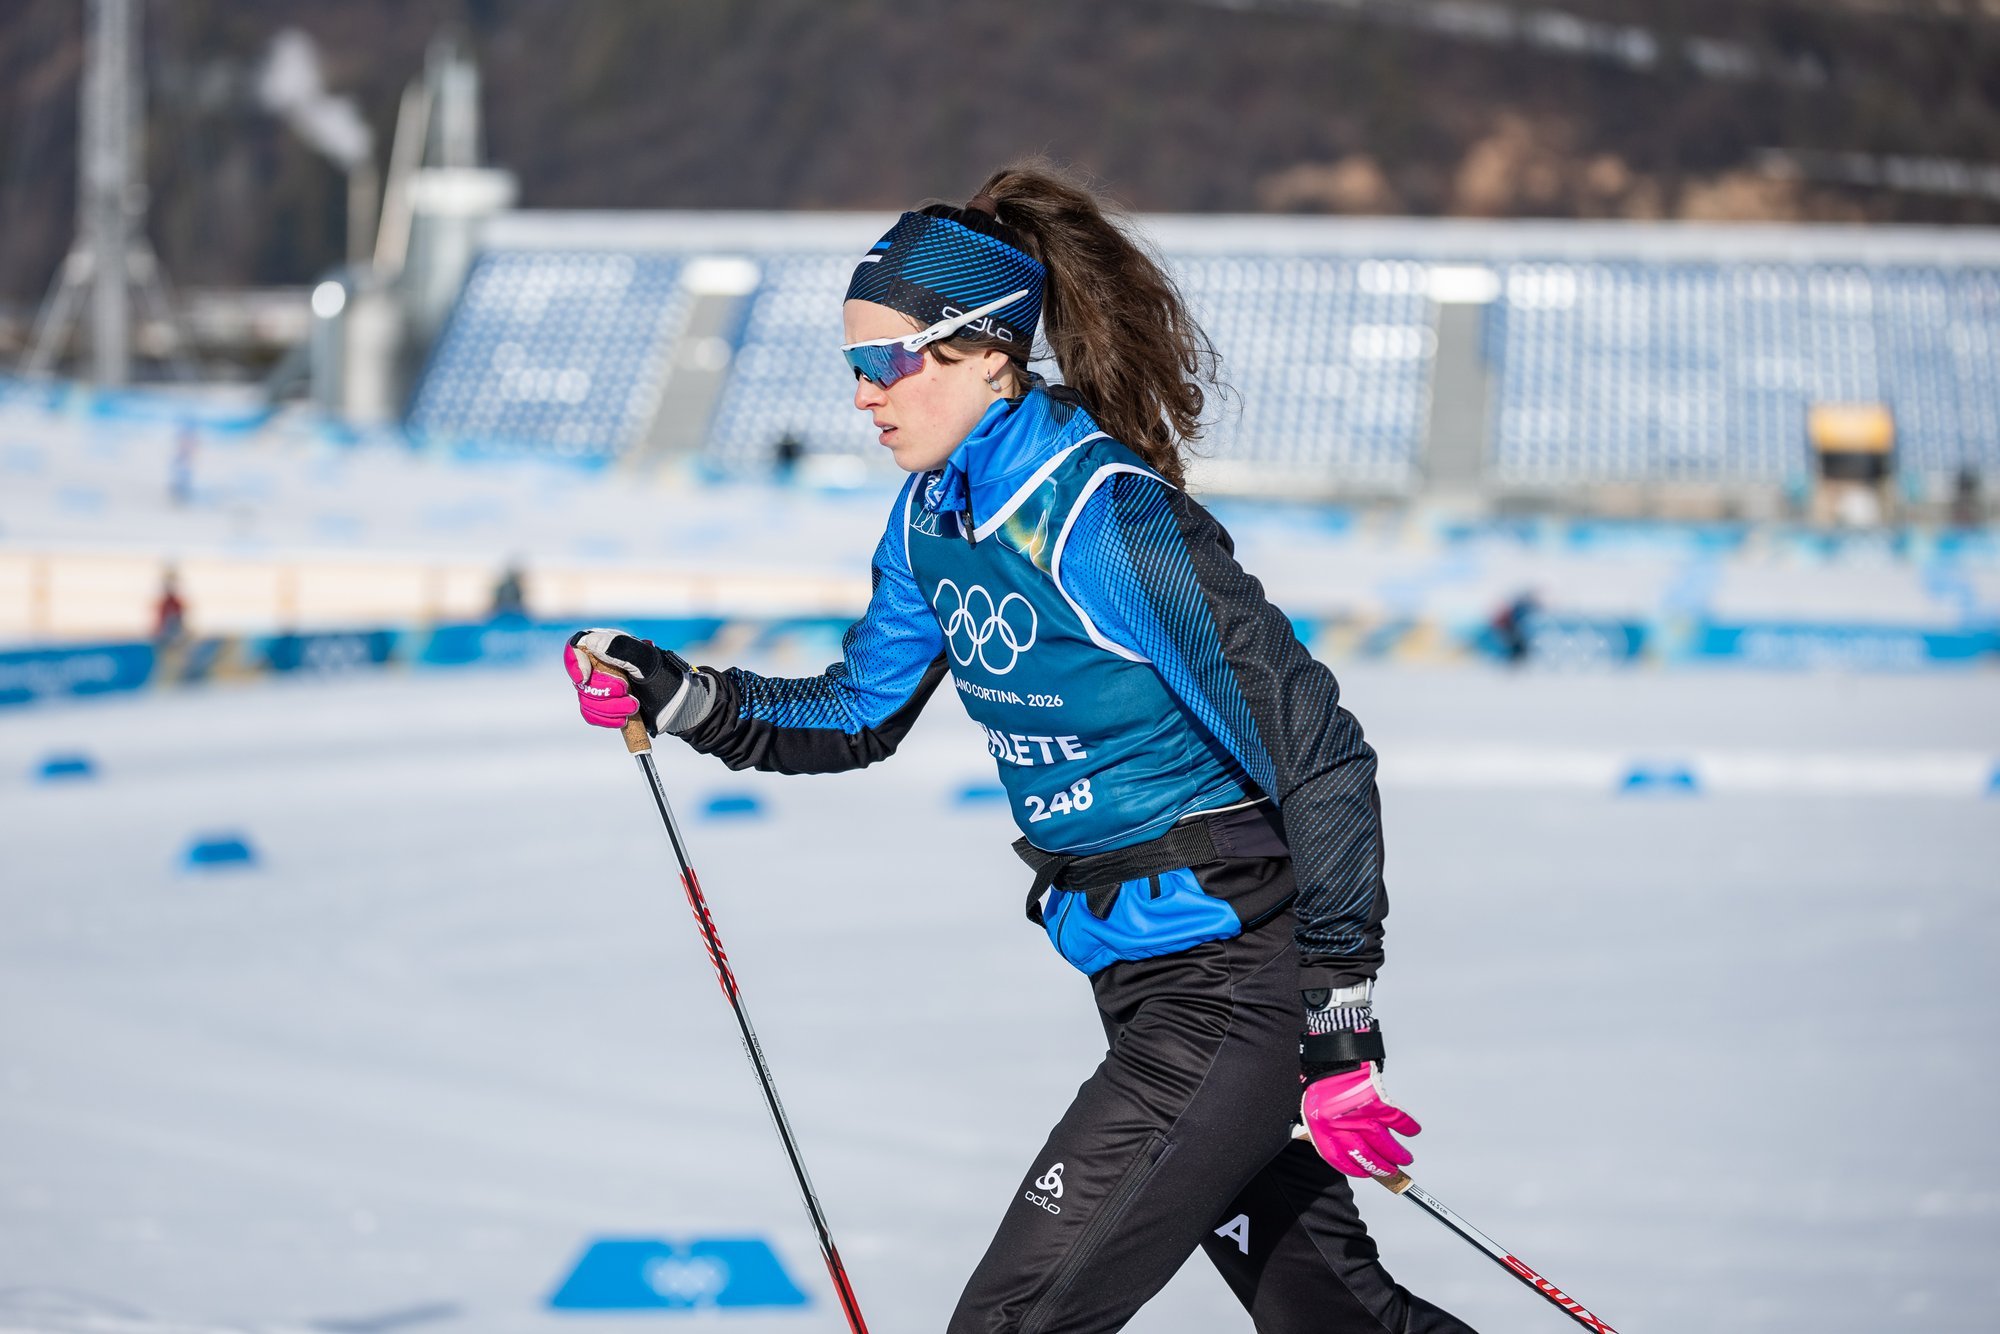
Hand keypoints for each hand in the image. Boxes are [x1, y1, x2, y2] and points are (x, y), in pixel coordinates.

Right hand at [564, 629, 691, 734]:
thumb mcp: (647, 661)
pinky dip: (606, 719)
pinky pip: (591, 714)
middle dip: (604, 691)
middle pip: (581, 679)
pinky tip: (624, 719)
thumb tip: (591, 641)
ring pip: (586, 699)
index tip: (584, 678)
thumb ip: (621, 649)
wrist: (679, 706)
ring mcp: (602, 686)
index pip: (577, 648)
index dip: (575, 663)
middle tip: (628, 692)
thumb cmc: (666, 678)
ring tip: (633, 707)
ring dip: (610, 708)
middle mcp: (602, 664)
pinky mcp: (605, 706)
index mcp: (610, 647)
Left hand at [1300, 1064, 1420, 1179]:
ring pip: (1383, 1142)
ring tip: (1406, 1159)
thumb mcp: (1317, 1111)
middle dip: (1382, 1167)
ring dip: (1397, 1154)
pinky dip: (1407, 1126)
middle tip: (1393, 1170)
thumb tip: (1354, 1152)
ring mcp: (1360, 1114)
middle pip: (1366, 1156)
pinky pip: (1396, 1119)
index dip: (1356, 1169)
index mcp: (1322, 1129)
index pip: (1340, 1159)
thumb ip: (1332, 1131)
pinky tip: (1413, 1131)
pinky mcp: (1375, 1101)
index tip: (1368, 1173)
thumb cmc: (1325, 1084)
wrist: (1332, 1057)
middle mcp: (1341, 1125)